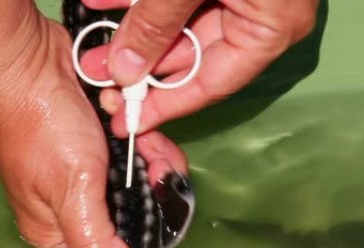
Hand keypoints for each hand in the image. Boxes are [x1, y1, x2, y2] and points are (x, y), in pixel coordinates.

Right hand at [0, 0, 185, 247]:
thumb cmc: (43, 129)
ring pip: (139, 190)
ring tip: (156, 150)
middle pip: (129, 228)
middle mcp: (74, 208)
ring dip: (155, 172)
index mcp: (57, 232)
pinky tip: (149, 133)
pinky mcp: (102, 145)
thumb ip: (97, 245)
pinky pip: (138, 157)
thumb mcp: (71, 191)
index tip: (169, 247)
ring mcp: (90, 175)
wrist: (28, 57)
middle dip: (155, 207)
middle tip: (164, 183)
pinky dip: (148, 147)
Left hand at [80, 0, 318, 135]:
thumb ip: (156, 23)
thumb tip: (125, 69)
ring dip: (134, 25)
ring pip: (179, 21)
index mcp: (271, 28)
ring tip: (92, 32)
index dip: (168, 103)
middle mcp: (259, 15)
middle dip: (141, 60)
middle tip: (98, 70)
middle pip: (192, 53)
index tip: (129, 117)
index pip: (213, 82)